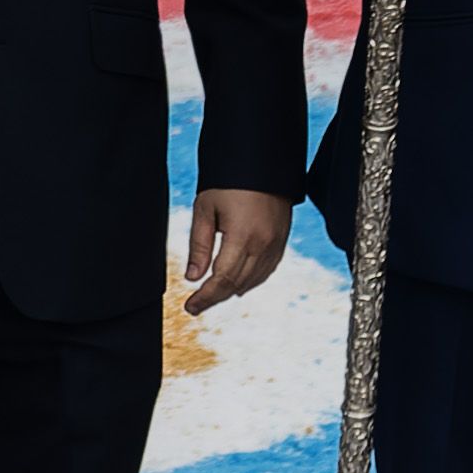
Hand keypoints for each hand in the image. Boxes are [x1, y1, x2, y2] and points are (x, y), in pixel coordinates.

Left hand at [180, 188, 289, 315]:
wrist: (262, 165)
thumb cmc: (229, 183)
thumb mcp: (205, 209)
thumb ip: (199, 245)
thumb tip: (193, 277)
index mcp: (242, 237)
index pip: (222, 279)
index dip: (206, 297)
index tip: (190, 307)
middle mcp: (263, 245)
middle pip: (237, 284)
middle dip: (215, 297)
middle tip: (195, 305)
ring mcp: (275, 246)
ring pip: (252, 281)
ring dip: (231, 291)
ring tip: (211, 295)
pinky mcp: (282, 243)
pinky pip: (265, 271)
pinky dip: (249, 281)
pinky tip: (236, 284)